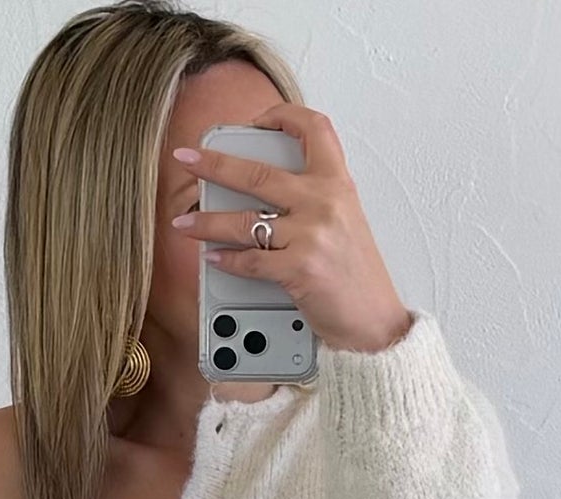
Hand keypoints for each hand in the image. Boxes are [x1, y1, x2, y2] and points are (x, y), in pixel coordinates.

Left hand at [168, 102, 413, 357]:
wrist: (376, 321)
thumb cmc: (358, 276)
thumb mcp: (346, 220)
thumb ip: (316, 198)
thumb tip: (272, 189)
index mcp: (337, 183)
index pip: (313, 128)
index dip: (282, 116)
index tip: (255, 121)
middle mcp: (323, 202)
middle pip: (257, 172)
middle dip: (213, 163)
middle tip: (187, 159)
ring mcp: (311, 235)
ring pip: (244, 220)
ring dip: (207, 221)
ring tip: (185, 223)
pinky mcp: (299, 269)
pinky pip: (251, 260)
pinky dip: (228, 260)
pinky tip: (214, 257)